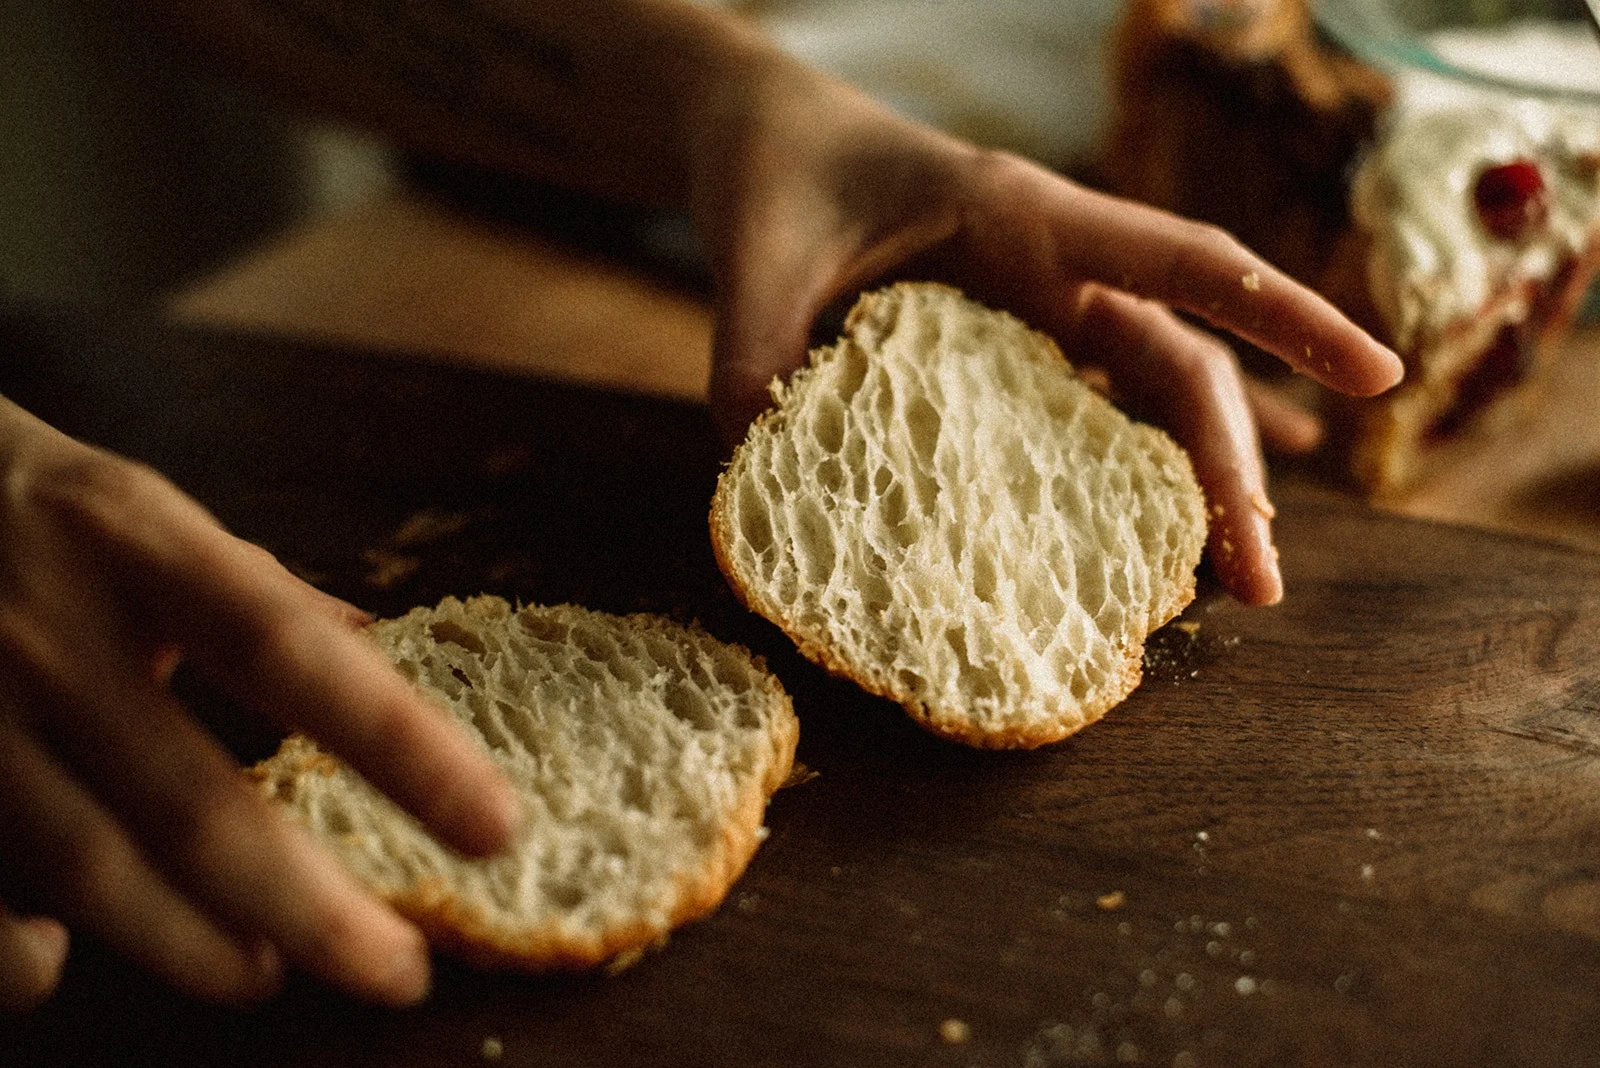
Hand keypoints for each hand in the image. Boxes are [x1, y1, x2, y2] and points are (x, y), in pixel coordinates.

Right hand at [0, 398, 520, 1010]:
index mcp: (139, 547)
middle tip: (397, 969)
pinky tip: (66, 959)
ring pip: (86, 866)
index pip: (290, 652)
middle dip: (308, 906)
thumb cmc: (38, 512)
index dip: (399, 744)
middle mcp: (47, 633)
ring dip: (191, 945)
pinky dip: (18, 954)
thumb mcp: (151, 517)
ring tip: (268, 973)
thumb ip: (260, 589)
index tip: (495, 825)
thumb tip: (386, 645)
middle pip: (194, 802)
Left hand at [692, 65, 1401, 605]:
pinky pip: (1088, 408)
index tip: (1380, 374)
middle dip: (1232, 469)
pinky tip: (1174, 523)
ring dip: (1198, 480)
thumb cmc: (779, 181)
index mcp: (1022, 217)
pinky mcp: (1005, 345)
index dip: (1283, 317)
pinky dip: (1135, 462)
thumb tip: (760, 456)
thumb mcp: (757, 258)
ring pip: (1149, 395)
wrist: (768, 144)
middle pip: (1178, 366)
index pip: (1183, 263)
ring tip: (1240, 580)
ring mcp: (1034, 309)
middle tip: (1263, 583)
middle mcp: (1051, 267)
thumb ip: (754, 347)